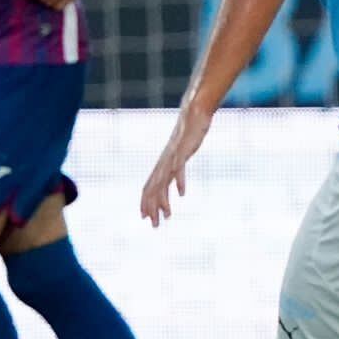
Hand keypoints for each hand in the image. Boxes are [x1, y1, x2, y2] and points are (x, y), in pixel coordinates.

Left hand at [141, 104, 212, 226]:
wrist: (193, 113)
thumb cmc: (188, 134)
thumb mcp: (181, 154)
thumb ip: (176, 167)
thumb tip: (176, 182)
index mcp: (162, 164)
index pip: (149, 187)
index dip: (146, 203)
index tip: (145, 218)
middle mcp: (164, 162)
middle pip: (153, 188)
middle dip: (152, 208)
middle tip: (154, 225)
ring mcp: (173, 157)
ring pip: (164, 182)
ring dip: (164, 200)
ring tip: (167, 215)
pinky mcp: (183, 151)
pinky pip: (179, 168)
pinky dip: (179, 180)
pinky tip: (181, 193)